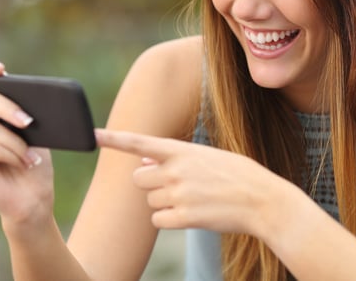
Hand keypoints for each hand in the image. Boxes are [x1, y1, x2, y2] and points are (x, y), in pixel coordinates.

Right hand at [0, 60, 53, 225]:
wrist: (34, 198)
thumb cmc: (36, 163)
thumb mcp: (40, 133)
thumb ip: (32, 114)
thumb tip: (46, 100)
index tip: (0, 69)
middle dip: (9, 108)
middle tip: (30, 122)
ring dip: (18, 143)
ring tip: (31, 157)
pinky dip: (13, 155)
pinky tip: (24, 164)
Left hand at [96, 129, 289, 236]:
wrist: (263, 200)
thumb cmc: (237, 175)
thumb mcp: (207, 156)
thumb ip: (174, 156)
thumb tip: (144, 158)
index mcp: (182, 150)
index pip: (140, 142)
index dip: (114, 139)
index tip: (92, 135)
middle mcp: (176, 170)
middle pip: (139, 178)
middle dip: (151, 183)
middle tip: (175, 185)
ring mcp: (179, 194)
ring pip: (149, 201)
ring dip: (164, 202)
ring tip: (194, 198)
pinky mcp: (184, 218)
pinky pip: (158, 220)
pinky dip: (170, 220)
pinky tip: (193, 213)